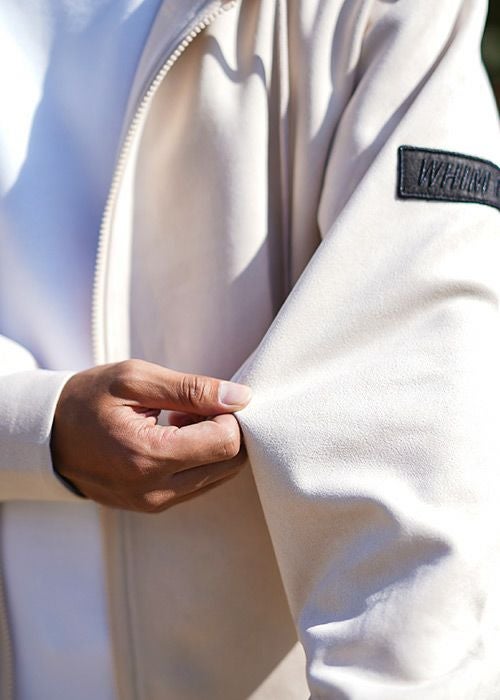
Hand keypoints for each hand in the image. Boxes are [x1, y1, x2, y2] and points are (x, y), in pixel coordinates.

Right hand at [50, 359, 251, 511]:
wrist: (47, 435)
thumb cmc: (88, 399)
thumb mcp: (136, 380)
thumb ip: (192, 389)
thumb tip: (241, 397)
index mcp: (149, 456)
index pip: (226, 443)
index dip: (228, 414)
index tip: (206, 398)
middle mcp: (156, 490)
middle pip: (230, 464)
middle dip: (224, 430)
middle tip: (193, 408)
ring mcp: (155, 503)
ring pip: (220, 476)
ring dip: (212, 445)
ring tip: (178, 421)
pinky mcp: (155, 506)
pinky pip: (199, 484)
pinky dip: (199, 459)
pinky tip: (173, 437)